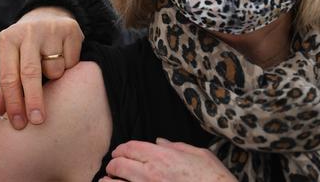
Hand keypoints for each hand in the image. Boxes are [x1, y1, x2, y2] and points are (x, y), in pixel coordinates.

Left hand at [0, 6, 83, 129]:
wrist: (47, 17)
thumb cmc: (24, 49)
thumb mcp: (10, 64)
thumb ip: (3, 92)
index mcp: (7, 40)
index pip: (8, 77)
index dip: (13, 102)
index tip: (18, 124)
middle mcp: (27, 32)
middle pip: (30, 73)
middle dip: (33, 100)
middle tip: (37, 121)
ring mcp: (49, 28)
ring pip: (54, 70)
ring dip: (54, 79)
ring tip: (50, 68)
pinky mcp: (70, 29)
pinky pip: (71, 62)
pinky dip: (68, 67)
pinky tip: (63, 56)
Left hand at [100, 138, 235, 181]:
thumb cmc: (214, 179)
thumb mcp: (200, 155)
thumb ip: (177, 147)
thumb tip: (160, 142)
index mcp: (162, 157)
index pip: (130, 148)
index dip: (121, 149)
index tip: (119, 153)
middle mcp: (150, 173)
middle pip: (119, 164)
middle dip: (113, 165)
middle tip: (112, 167)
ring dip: (108, 181)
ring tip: (106, 181)